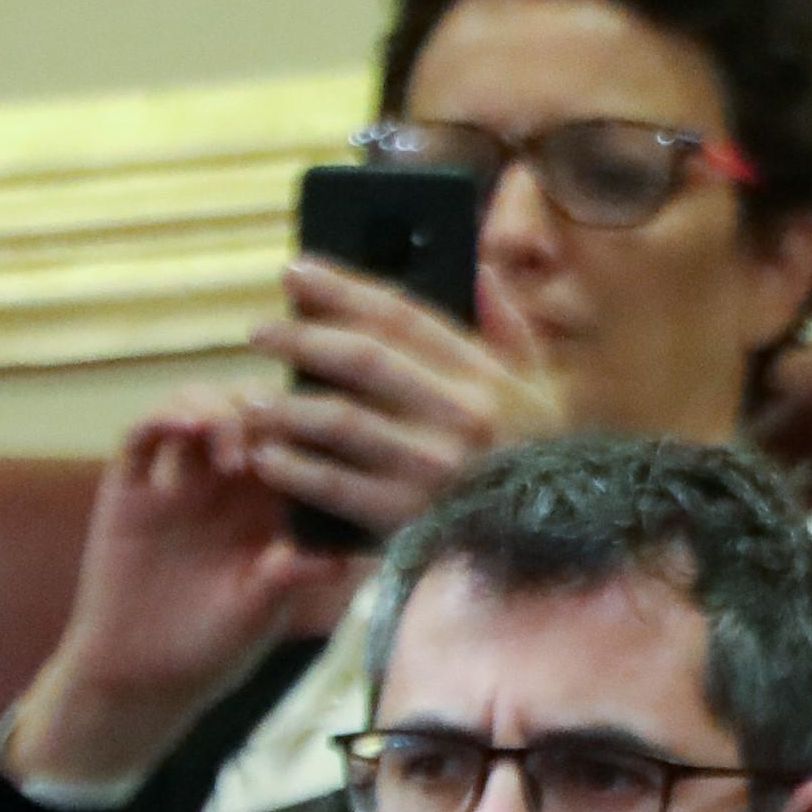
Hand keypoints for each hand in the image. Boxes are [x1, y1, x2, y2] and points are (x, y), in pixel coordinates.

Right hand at [1, 386, 354, 787]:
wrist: (143, 678)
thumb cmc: (214, 649)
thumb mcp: (262, 613)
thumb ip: (290, 577)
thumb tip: (341, 558)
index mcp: (272, 506)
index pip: (294, 438)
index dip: (307, 425)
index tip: (319, 432)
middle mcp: (226, 485)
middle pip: (248, 407)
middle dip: (264, 407)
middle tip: (271, 435)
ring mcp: (176, 481)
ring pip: (197, 405)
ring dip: (217, 406)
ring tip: (231, 442)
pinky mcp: (129, 489)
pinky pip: (142, 435)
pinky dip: (164, 417)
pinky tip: (185, 427)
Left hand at [244, 257, 570, 540]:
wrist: (560, 544)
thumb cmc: (542, 459)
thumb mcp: (541, 387)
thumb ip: (508, 326)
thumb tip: (478, 268)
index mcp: (487, 376)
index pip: (401, 315)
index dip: (340, 289)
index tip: (294, 274)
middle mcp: (460, 416)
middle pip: (361, 358)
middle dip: (299, 339)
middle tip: (259, 333)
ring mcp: (433, 468)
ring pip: (339, 420)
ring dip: (284, 406)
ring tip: (251, 401)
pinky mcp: (411, 518)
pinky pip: (335, 486)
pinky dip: (294, 470)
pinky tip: (268, 458)